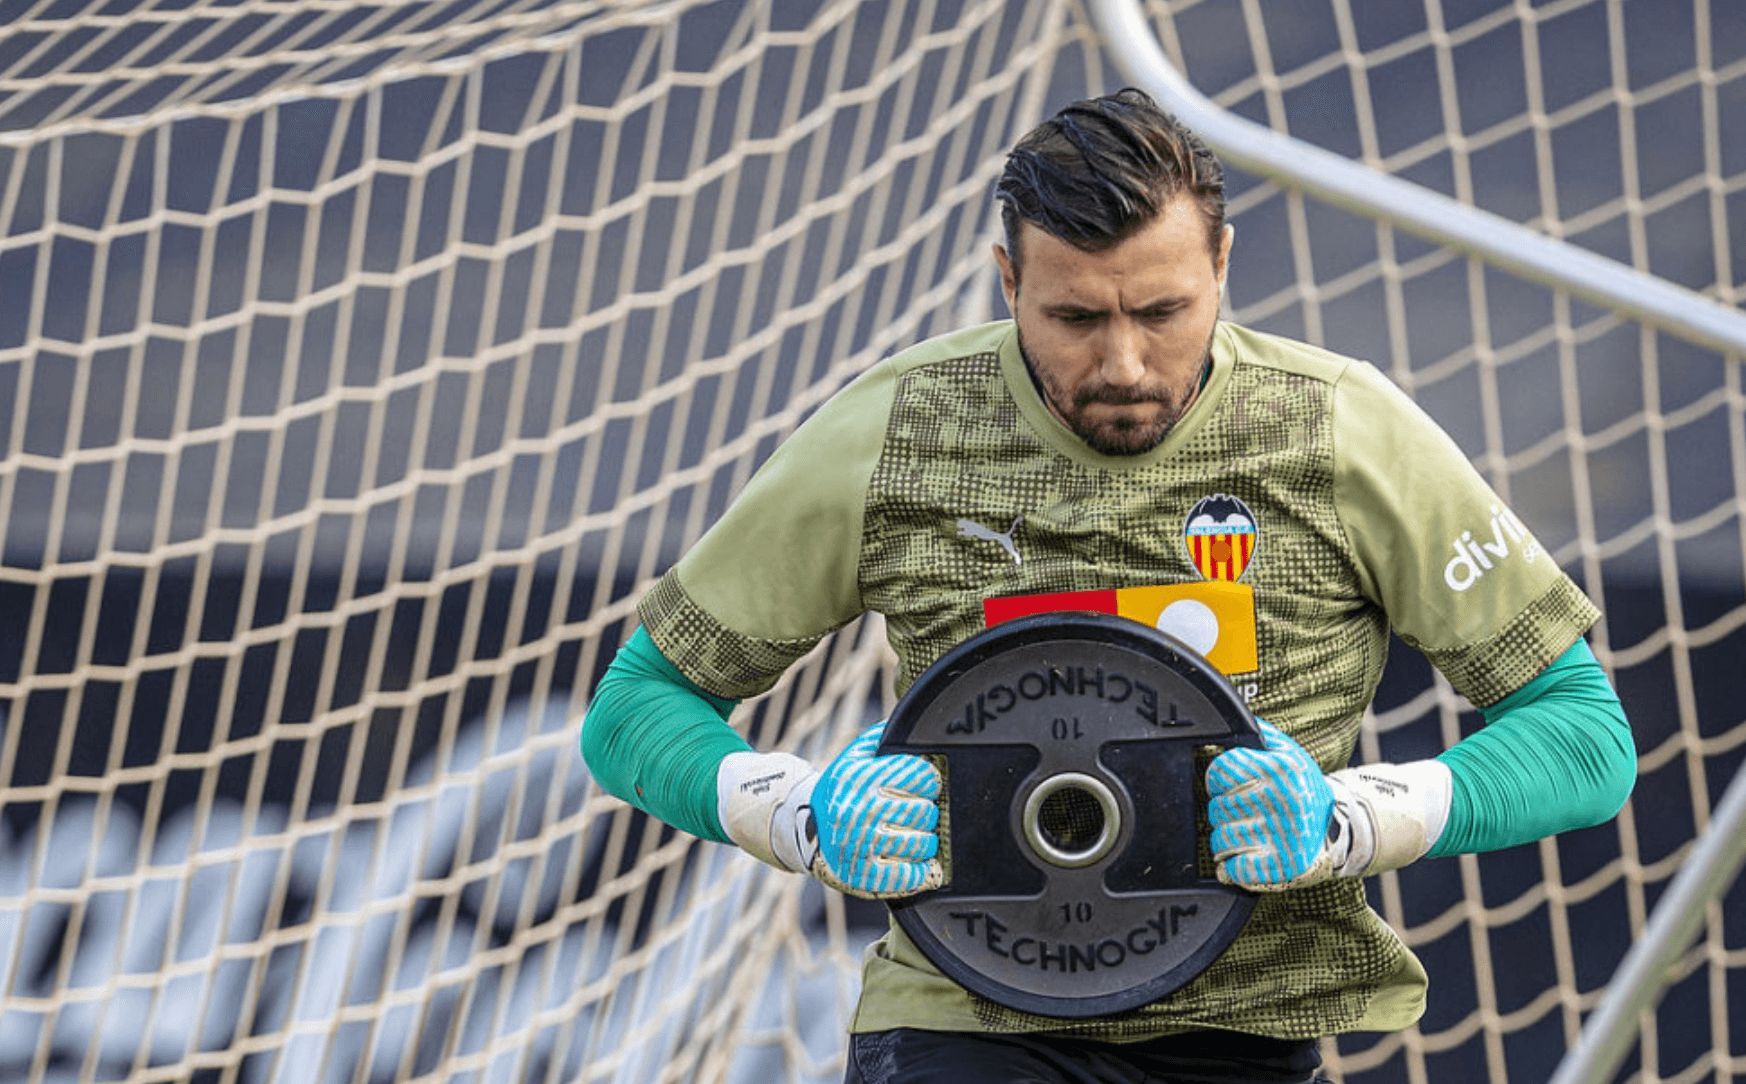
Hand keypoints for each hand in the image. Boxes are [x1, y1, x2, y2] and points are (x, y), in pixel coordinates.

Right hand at [808, 722, 942, 897]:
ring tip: (916, 837)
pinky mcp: (863, 876)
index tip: (923, 786)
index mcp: (863, 779)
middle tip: (919, 814)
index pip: (922, 776)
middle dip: (927, 813)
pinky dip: (920, 871)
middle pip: (926, 812)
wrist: (803, 829)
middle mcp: (862, 810)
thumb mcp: (853, 759)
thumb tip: (910, 721)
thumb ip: (880, 739)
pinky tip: (917, 863)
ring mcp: (862, 845)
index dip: (928, 781)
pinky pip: (909, 876)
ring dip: (926, 842)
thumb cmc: (840, 792)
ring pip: (922, 844)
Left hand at [1206, 718, 1345, 890]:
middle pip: (1216, 808)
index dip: (1221, 780)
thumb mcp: (1292, 755)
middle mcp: (1277, 801)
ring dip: (1229, 841)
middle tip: (1246, 813)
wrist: (1342, 831)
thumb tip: (1237, 721)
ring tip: (1250, 835)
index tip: (1232, 786)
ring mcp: (1278, 837)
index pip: (1220, 771)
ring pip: (1220, 841)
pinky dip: (1234, 868)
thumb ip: (1263, 736)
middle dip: (1226, 812)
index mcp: (1277, 771)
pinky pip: (1233, 870)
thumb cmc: (1306, 792)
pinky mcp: (1279, 868)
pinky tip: (1248, 858)